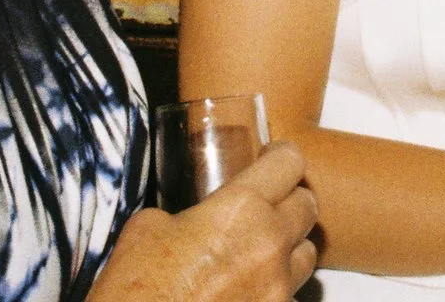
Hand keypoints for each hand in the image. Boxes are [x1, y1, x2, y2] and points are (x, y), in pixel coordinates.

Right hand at [90, 143, 318, 301]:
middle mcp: (270, 245)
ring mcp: (278, 288)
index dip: (281, 157)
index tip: (273, 158)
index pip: (289, 163)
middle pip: (308, 206)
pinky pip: (291, 296)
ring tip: (258, 251)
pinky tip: (249, 290)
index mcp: (242, 209)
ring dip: (288, 247)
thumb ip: (184, 212)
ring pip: (307, 255)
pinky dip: (276, 290)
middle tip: (267, 203)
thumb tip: (194, 217)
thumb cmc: (136, 291)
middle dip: (289, 199)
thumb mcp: (147, 228)